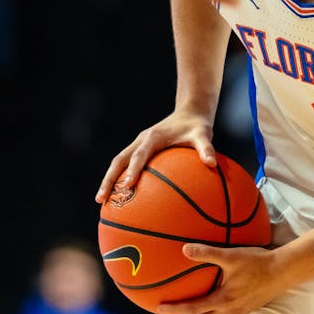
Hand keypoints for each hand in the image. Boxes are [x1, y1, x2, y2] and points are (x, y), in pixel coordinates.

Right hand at [94, 110, 215, 202]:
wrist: (190, 112)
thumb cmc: (197, 126)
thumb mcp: (204, 134)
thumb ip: (206, 148)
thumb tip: (212, 164)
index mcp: (153, 137)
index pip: (140, 155)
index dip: (133, 169)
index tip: (128, 185)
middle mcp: (142, 140)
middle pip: (119, 160)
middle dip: (109, 179)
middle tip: (101, 199)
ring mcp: (138, 145)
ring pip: (117, 163)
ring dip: (108, 180)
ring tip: (101, 202)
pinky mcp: (140, 149)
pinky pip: (126, 165)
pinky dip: (118, 178)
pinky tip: (120, 198)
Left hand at [157, 244, 287, 313]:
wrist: (283, 271)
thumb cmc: (257, 263)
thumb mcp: (230, 255)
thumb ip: (207, 252)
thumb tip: (185, 248)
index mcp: (223, 300)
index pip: (193, 309)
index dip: (175, 309)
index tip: (160, 308)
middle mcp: (230, 309)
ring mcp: (240, 310)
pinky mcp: (248, 307)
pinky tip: (217, 308)